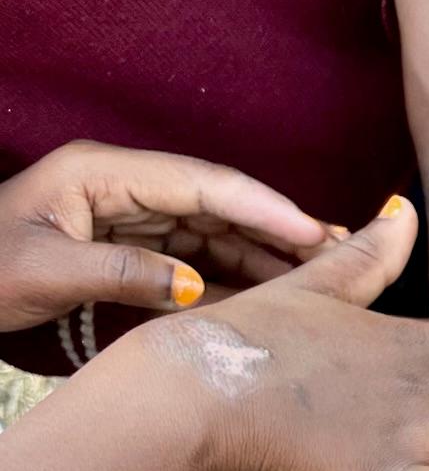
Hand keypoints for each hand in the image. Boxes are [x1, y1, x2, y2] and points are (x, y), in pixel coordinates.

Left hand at [0, 140, 329, 331]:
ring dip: (265, 255)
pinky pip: (192, 259)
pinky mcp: (128, 245)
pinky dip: (232, 278)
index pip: (200, 184)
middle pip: (217, 203)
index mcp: (101, 173)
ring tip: (320, 278)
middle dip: (278, 228)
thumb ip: (124, 276)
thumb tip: (196, 288)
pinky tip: (269, 297)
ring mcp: (127, 214)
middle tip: (340, 253)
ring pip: (212, 232)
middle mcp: (122, 186)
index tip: (314, 232)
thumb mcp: (46, 273)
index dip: (262, 207)